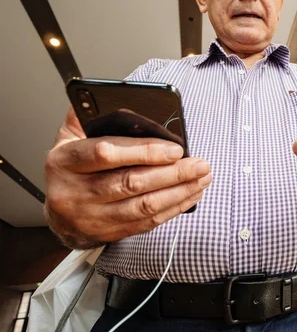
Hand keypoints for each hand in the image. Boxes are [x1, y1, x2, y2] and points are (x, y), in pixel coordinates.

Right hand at [44, 106, 211, 248]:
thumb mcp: (69, 139)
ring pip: (143, 205)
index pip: (106, 154)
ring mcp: (93, 216)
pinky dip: (173, 208)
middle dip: (172, 173)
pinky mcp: (110, 232)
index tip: (174, 149)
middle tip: (199, 164)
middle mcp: (77, 192)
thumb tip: (105, 98)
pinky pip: (148, 222)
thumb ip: (86, 118)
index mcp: (66, 161)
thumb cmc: (71, 170)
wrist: (59, 217)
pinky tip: (190, 195)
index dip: (143, 151)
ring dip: (179, 191)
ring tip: (202, 178)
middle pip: (131, 182)